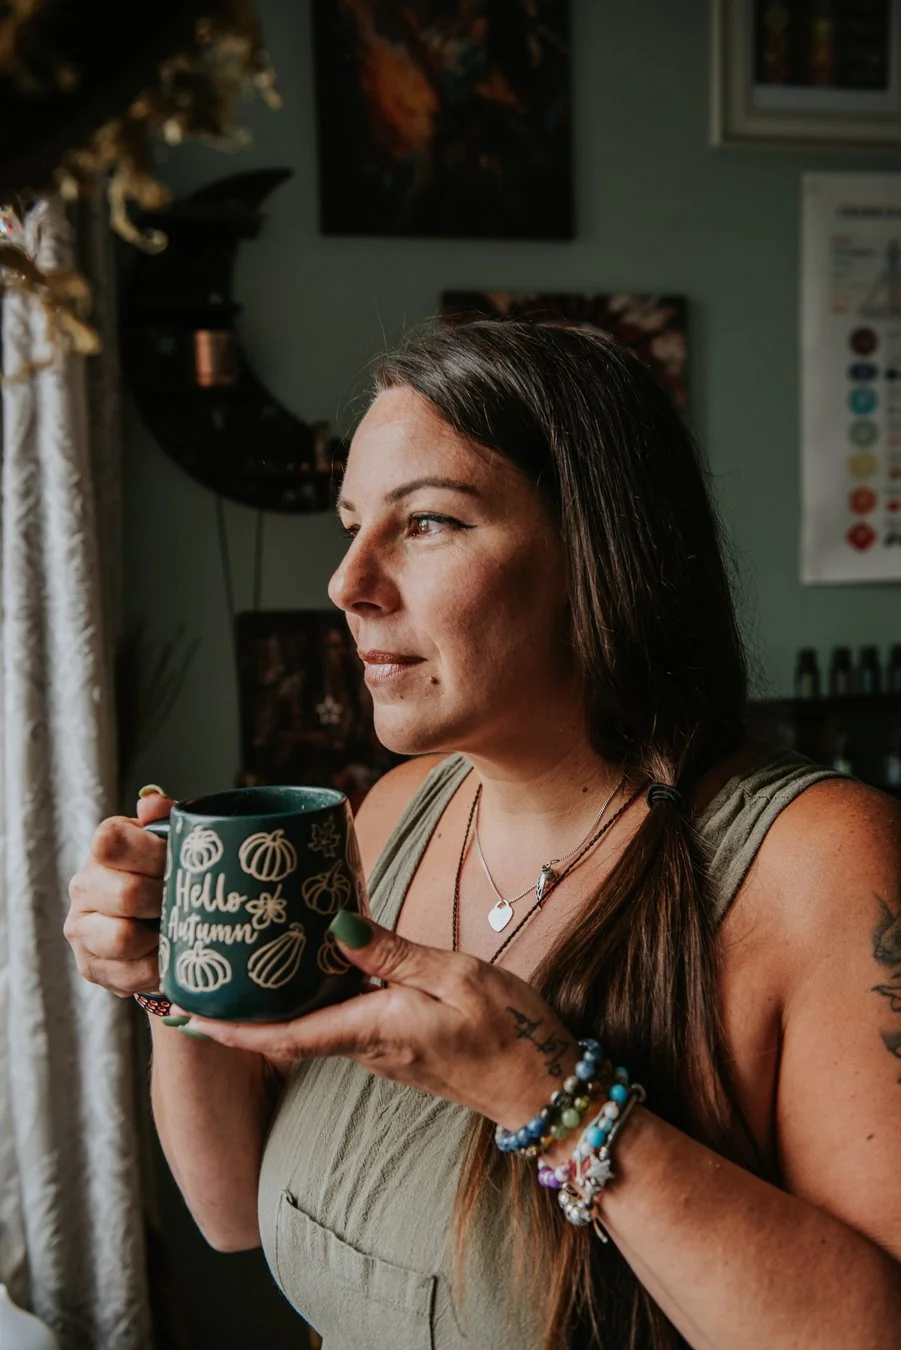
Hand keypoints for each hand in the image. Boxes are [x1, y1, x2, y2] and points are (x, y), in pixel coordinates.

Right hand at [64, 790, 173, 997]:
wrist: (155, 924)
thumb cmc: (166, 873)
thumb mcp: (171, 839)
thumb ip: (166, 816)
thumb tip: (152, 800)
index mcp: (104, 848)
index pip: (110, 842)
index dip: (150, 853)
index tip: (175, 862)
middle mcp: (84, 886)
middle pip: (127, 895)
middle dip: (165, 901)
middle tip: (183, 902)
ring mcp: (82, 929)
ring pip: (122, 939)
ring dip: (159, 937)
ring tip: (174, 930)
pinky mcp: (91, 966)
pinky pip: (130, 974)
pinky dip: (156, 968)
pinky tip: (167, 956)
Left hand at [178, 913, 579, 1128]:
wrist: (541, 1088)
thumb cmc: (506, 1032)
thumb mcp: (455, 975)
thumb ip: (393, 952)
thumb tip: (335, 925)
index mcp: (371, 1030)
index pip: (281, 1034)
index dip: (227, 1025)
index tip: (179, 1011)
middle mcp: (365, 1047)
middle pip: (288, 1026)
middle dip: (243, 1004)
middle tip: (203, 965)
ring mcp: (381, 1051)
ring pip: (315, 1020)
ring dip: (280, 996)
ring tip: (248, 954)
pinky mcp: (398, 1046)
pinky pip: (344, 1018)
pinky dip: (318, 994)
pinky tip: (318, 961)